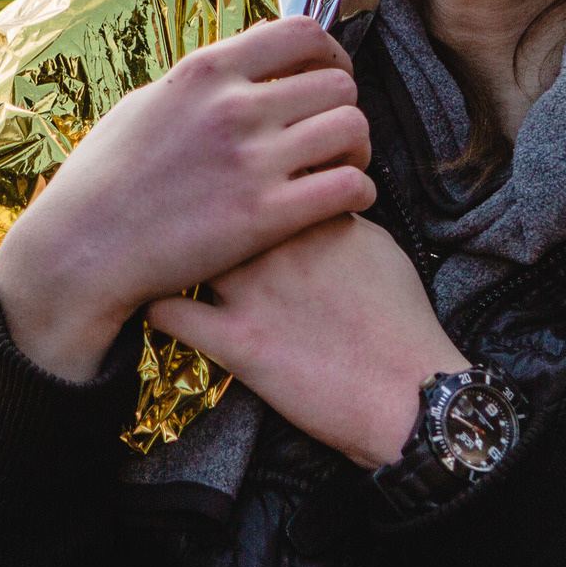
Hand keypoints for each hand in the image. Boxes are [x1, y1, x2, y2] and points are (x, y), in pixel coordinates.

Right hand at [0, 15, 374, 380]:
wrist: (81, 250)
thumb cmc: (104, 182)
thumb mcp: (146, 107)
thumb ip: (202, 83)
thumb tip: (244, 62)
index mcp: (205, 72)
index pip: (301, 32)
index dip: (331, 52)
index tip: (329, 74)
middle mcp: (233, 107)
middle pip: (337, 81)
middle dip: (345, 105)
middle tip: (336, 133)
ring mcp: (252, 161)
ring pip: (352, 127)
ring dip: (359, 147)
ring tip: (345, 165)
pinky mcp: (265, 217)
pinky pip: (349, 186)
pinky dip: (361, 191)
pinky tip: (348, 201)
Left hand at [151, 213, 467, 467]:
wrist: (407, 391)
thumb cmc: (403, 323)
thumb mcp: (380, 249)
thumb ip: (337, 218)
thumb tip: (313, 204)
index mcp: (313, 215)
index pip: (260, 175)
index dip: (239, 182)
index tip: (230, 193)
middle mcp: (275, 243)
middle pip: (211, 203)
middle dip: (196, 209)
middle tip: (189, 223)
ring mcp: (251, 291)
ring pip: (178, 250)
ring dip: (169, 254)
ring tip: (166, 260)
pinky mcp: (234, 341)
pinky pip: (167, 314)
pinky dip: (158, 307)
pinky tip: (163, 308)